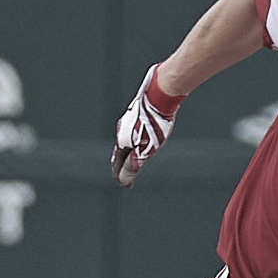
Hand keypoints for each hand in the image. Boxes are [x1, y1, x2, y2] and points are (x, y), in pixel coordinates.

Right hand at [111, 64, 181, 186]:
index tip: (126, 185)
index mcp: (121, 140)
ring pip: (127, 138)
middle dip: (123, 164)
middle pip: (120, 151)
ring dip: (129, 150)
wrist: (160, 92)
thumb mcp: (145, 149)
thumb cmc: (153, 123)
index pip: (117, 163)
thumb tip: (123, 181)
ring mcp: (129, 118)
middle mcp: (122, 128)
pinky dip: (136, 138)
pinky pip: (135, 128)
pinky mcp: (138, 110)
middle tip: (126, 174)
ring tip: (133, 156)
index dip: (122, 176)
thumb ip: (134, 165)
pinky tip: (142, 135)